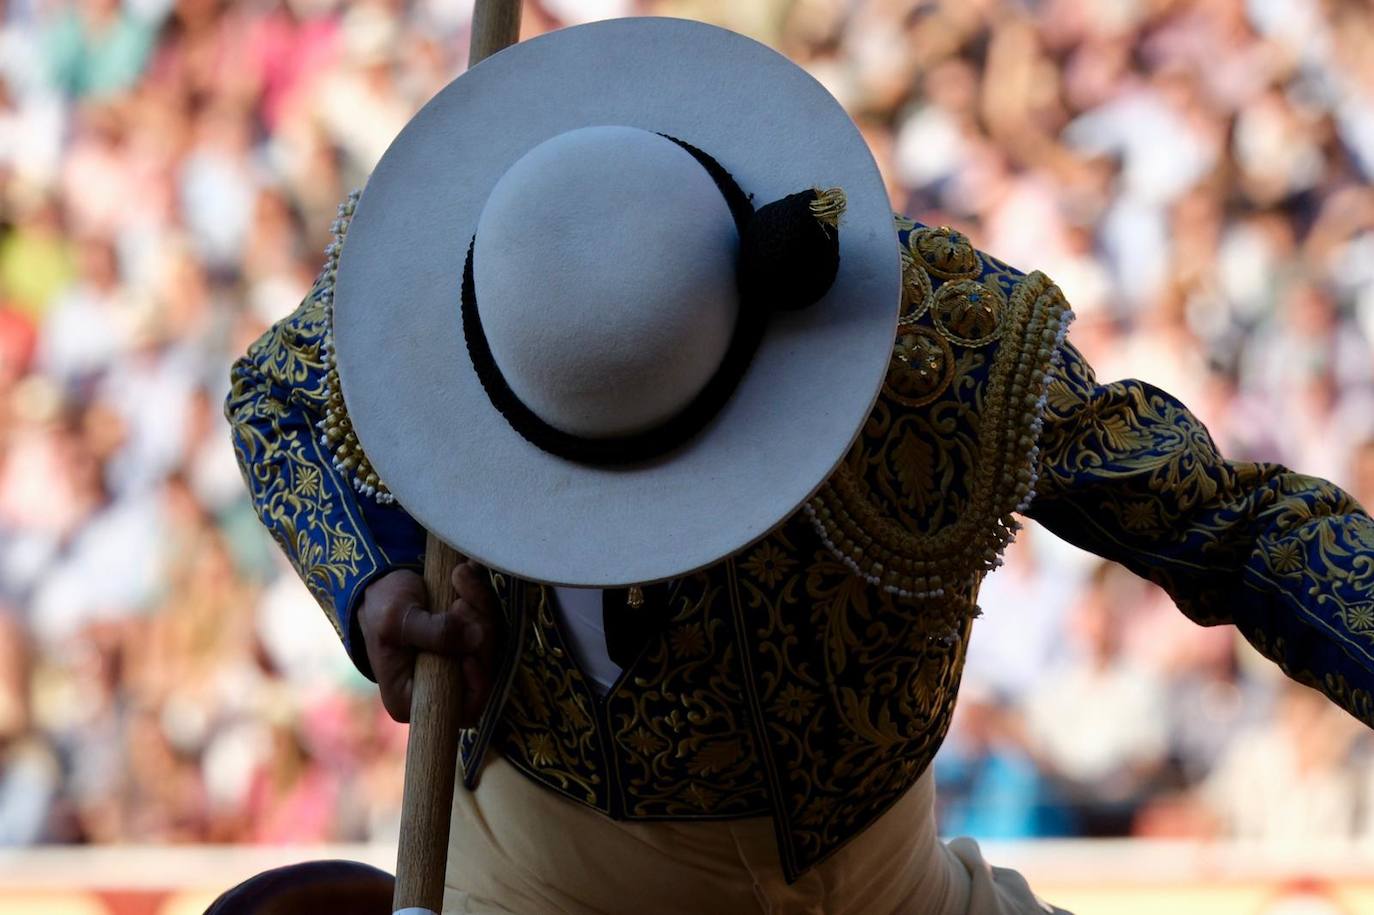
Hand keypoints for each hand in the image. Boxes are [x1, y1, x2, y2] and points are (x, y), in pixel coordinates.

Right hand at [356, 563, 501, 725]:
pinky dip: (481, 598)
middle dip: (478, 629)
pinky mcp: (469, 641)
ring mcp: (457, 664)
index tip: (471, 655)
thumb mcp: (398, 619)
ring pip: (488, 643)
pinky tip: (465, 576)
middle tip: (461, 600)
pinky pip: (488, 622)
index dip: (476, 684)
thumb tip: (475, 639)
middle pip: (482, 670)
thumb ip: (435, 633)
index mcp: (411, 699)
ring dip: (480, 606)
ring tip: (460, 577)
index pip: (459, 710)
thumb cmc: (382, 606)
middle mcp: (439, 687)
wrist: (383, 581)